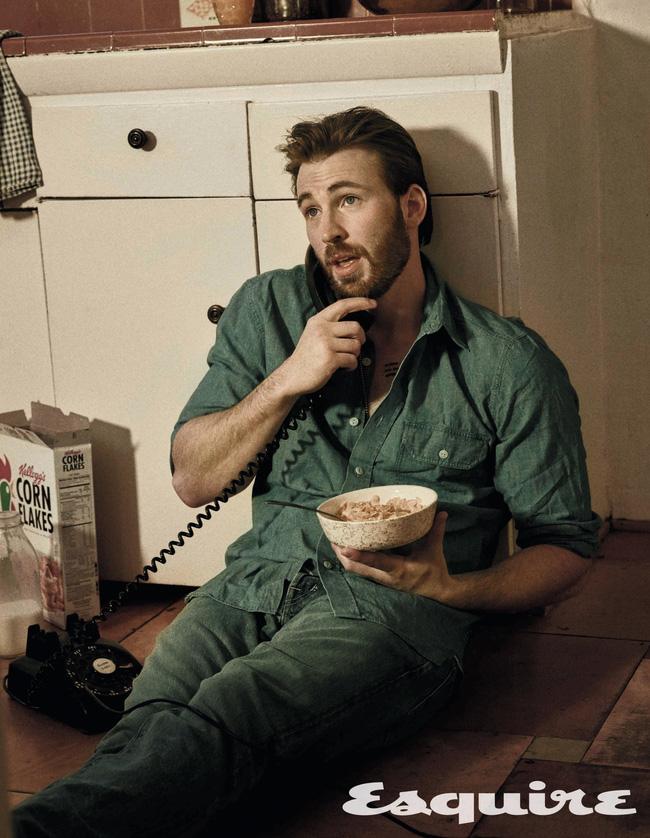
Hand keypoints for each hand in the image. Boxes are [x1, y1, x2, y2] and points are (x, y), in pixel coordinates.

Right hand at [279, 297, 376, 396]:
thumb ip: (330, 327)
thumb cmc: (306, 357)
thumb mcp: (313, 334)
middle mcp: (322, 330)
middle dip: (360, 338)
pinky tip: (343, 367)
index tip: (372, 303)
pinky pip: (352, 360)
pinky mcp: (330, 359)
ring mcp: (326, 344)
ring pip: (355, 345)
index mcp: (318, 321)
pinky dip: (351, 365)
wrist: (293, 375)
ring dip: (354, 354)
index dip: (360, 302)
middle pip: (355, 327)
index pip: (342, 305)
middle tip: (354, 346)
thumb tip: (354, 327)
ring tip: (344, 358)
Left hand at [331, 511, 454, 601]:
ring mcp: (380, 579)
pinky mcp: (378, 579)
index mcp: (399, 569)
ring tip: (334, 540)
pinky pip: (360, 570)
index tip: (345, 547)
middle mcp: (385, 577)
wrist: (435, 592)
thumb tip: (440, 512)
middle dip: (342, 553)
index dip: (360, 556)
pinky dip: (351, 559)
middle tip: (333, 537)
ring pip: (355, 570)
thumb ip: (436, 531)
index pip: (377, 562)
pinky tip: (346, 547)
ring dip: (343, 556)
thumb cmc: (434, 571)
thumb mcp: (434, 551)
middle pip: (356, 568)